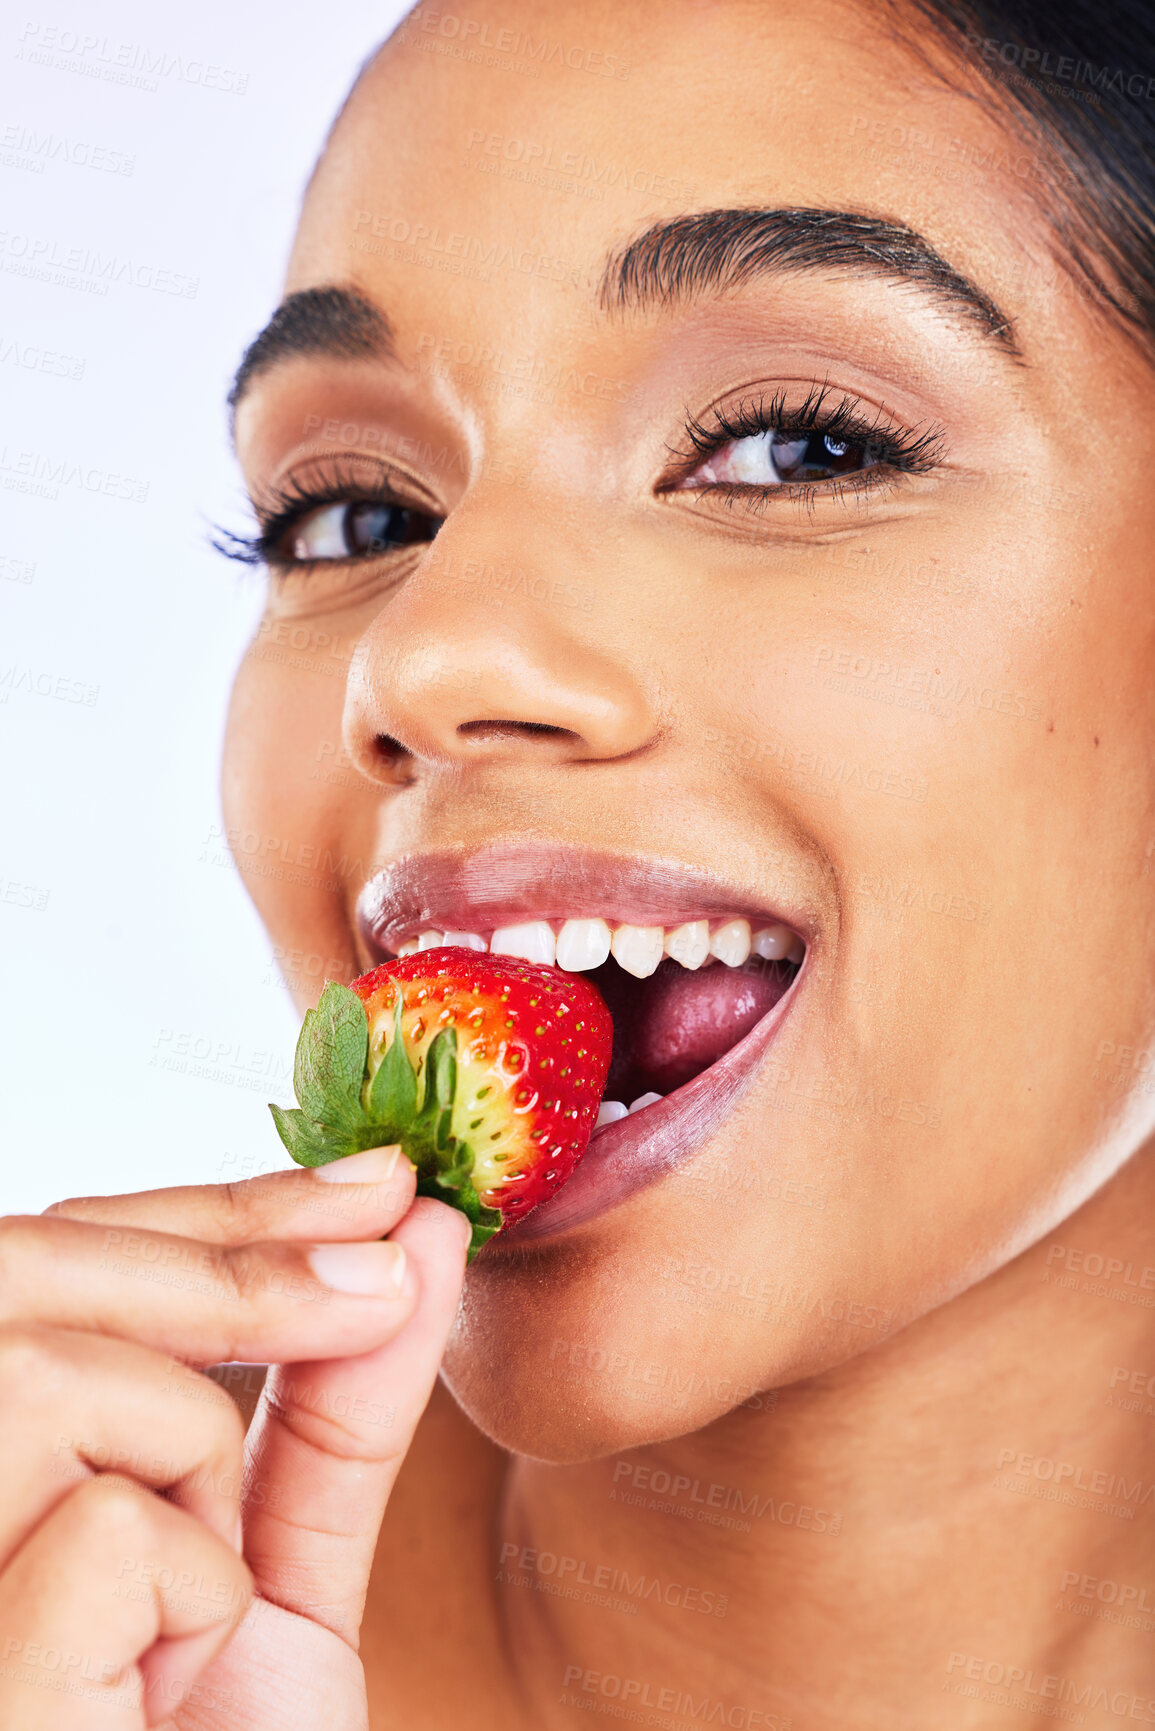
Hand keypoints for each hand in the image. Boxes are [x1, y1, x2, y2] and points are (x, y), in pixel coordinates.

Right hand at [0, 1146, 470, 1727]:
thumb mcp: (269, 1565)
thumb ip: (322, 1404)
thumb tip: (406, 1229)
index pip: (57, 1260)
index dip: (222, 1203)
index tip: (379, 1174)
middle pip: (36, 1274)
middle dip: (236, 1255)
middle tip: (391, 1253)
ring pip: (66, 1380)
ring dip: (191, 1471)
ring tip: (185, 1608)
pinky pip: (107, 1530)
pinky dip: (185, 1598)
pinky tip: (152, 1693)